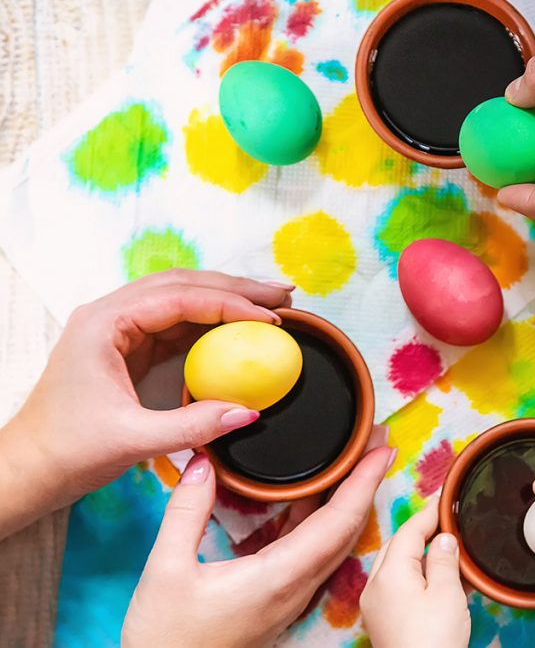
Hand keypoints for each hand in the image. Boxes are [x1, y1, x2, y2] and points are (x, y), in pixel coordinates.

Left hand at [0, 269, 293, 536]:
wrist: (31, 469)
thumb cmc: (68, 451)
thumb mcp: (134, 440)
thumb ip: (194, 426)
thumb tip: (250, 412)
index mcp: (104, 323)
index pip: (179, 298)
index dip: (230, 304)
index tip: (270, 318)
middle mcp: (112, 315)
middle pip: (184, 284)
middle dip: (237, 288)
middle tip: (284, 295)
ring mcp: (121, 329)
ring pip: (182, 297)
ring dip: (228, 298)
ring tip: (271, 303)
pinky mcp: (130, 347)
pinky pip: (178, 323)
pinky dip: (213, 321)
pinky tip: (242, 327)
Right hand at [122, 444, 394, 646]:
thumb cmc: (167, 639)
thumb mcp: (166, 569)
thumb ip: (186, 511)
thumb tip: (202, 463)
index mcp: (280, 576)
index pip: (339, 521)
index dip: (364, 481)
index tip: (381, 447)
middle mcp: (296, 586)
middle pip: (347, 528)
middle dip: (365, 481)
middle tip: (375, 441)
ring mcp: (291, 595)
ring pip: (334, 541)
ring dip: (348, 499)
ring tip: (355, 459)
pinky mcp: (280, 598)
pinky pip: (314, 552)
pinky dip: (322, 518)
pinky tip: (313, 495)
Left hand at [361, 501, 469, 647]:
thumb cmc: (433, 640)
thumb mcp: (447, 593)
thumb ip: (444, 559)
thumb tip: (443, 539)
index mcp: (389, 573)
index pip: (408, 530)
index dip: (429, 513)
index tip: (444, 501)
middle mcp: (375, 585)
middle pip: (396, 545)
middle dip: (420, 531)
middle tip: (445, 522)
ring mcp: (375, 605)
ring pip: (394, 565)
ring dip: (417, 553)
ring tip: (444, 548)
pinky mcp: (382, 621)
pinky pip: (395, 585)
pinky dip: (413, 574)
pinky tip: (434, 578)